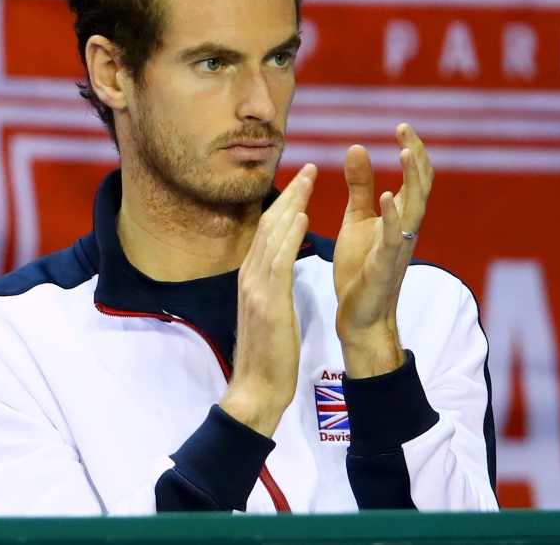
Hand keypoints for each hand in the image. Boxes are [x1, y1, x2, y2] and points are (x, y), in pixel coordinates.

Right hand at [220, 163, 316, 437]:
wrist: (256, 390)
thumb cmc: (268, 358)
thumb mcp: (268, 315)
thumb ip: (270, 290)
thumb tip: (277, 273)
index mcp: (251, 280)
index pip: (267, 233)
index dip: (283, 206)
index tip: (301, 185)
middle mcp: (250, 277)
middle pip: (268, 225)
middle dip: (289, 194)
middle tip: (308, 168)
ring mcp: (256, 288)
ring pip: (272, 235)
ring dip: (292, 203)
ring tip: (309, 179)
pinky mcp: (268, 301)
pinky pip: (279, 260)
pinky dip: (290, 235)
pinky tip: (302, 215)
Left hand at [334, 124, 432, 378]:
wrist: (360, 315)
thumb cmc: (361, 268)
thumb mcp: (357, 219)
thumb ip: (359, 185)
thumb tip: (357, 146)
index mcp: (401, 216)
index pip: (414, 177)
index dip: (412, 150)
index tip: (402, 126)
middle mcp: (406, 228)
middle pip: (421, 186)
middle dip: (416, 156)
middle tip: (405, 130)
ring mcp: (399, 246)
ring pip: (414, 208)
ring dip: (411, 180)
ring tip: (404, 152)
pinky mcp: (385, 265)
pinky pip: (393, 238)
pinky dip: (392, 216)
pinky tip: (385, 196)